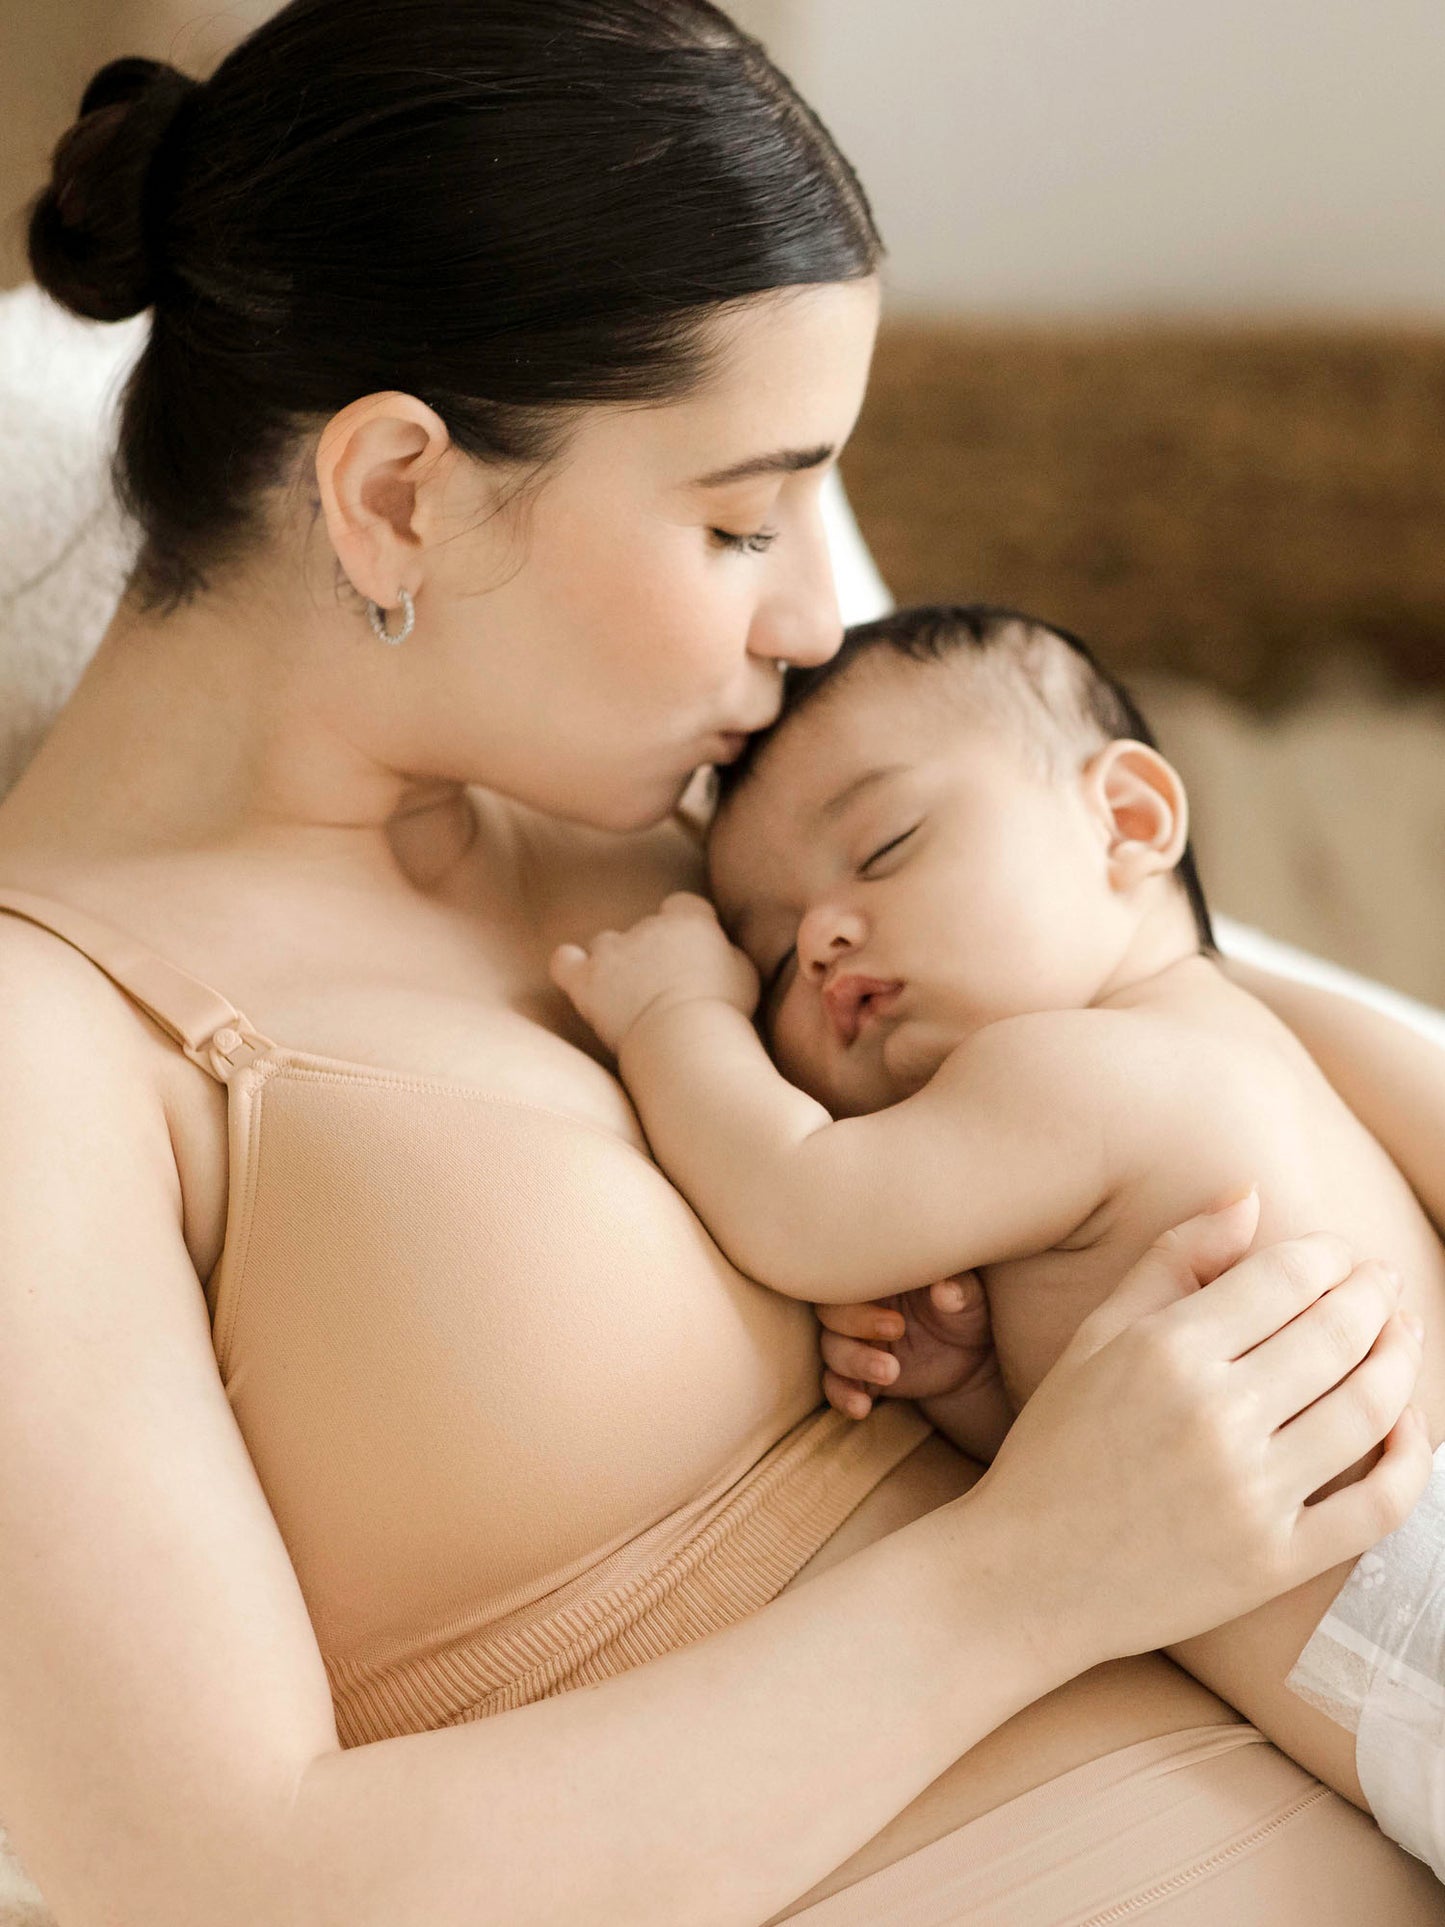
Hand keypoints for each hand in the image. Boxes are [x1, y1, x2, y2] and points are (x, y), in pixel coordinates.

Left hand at [550, 892, 758, 1052]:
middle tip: (665, 990)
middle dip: (651, 953)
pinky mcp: (587, 980)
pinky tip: (581, 979)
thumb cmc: (723, 1012)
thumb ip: (726, 949)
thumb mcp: (745, 972)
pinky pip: (565, 961)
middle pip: (645, 928)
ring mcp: (614, 952)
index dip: (685, 927)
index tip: (691, 954)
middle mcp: (648, 926)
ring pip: (607, 944)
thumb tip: (718, 947)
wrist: (686, 1038)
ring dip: (614, 963)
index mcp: (689, 921)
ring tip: (627, 995)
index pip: (682, 905)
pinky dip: (570, 967)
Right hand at [817, 1274, 996, 1419]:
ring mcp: (855, 1341)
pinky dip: (841, 1395)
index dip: (862, 1287)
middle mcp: (859, 1306)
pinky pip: (833, 1384)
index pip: (850, 1274)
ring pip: (831, 1347)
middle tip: (898, 1329)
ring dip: (854, 1361)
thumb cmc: (965, 1311)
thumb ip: (959, 1290)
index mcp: (879, 1276)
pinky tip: (862, 1407)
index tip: (897, 1311)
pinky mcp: (857, 1374)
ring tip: (890, 1372)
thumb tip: (945, 1290)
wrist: (969, 1355)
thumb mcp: (971, 1298)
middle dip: (856, 1322)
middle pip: (831, 1309)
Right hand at [962, 1191, 1432, 1666]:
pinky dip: (1411, 1462)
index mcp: (1164, 1350)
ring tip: (1404, 1336)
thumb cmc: (1056, 1447)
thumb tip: (1249, 1196)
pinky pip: (1376, 1506)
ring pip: (1370, 1410)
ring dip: (1402, 1361)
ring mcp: (1249, 1493)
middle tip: (1384, 1282)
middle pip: (1338, 1333)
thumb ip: (1171, 1259)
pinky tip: (1408, 1429)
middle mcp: (1213, 1416)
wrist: (1024, 1576)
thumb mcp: (1094, 1337)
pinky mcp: (1274, 1561)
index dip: (1330, 1254)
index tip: (1341, 1252)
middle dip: (1376, 1294)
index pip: (1286, 1278)